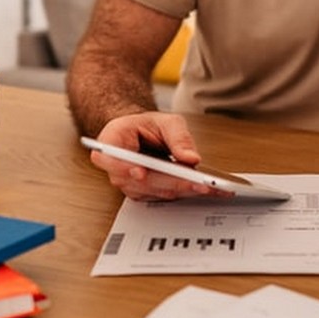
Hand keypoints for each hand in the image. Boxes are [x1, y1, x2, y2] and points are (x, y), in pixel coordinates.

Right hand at [87, 112, 226, 200]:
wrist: (144, 134)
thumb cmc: (149, 126)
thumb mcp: (166, 121)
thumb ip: (178, 137)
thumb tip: (190, 158)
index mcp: (112, 141)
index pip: (110, 159)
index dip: (123, 168)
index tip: (140, 172)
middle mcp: (116, 166)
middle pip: (138, 180)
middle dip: (170, 182)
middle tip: (196, 183)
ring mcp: (128, 183)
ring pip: (153, 191)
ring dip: (180, 190)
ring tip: (208, 187)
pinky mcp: (143, 193)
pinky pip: (162, 196)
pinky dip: (183, 193)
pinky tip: (202, 189)